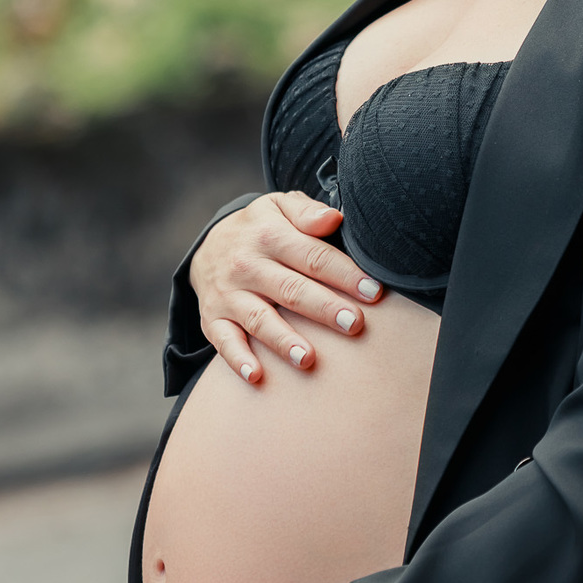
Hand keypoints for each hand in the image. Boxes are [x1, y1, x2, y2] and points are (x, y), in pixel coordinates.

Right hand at [189, 191, 383, 383]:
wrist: (208, 245)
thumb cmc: (261, 229)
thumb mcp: (279, 207)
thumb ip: (307, 212)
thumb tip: (334, 218)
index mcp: (269, 236)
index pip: (313, 256)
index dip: (345, 274)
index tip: (374, 292)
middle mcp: (247, 266)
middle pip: (291, 289)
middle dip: (324, 308)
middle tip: (354, 324)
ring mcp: (229, 295)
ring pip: (259, 319)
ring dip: (283, 340)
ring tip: (309, 359)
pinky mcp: (213, 319)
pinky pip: (224, 341)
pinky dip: (238, 359)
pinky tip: (256, 375)